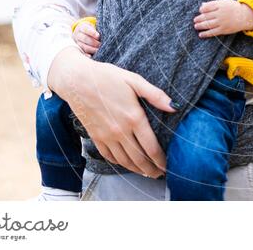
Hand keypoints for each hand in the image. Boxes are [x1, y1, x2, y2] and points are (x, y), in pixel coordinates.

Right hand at [47, 46, 174, 177]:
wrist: (77, 80)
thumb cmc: (107, 77)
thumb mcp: (134, 80)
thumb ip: (155, 95)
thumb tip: (175, 107)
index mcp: (133, 117)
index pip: (151, 147)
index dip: (160, 159)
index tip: (167, 165)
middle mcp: (120, 131)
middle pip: (139, 158)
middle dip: (151, 169)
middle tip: (160, 174)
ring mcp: (106, 136)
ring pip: (124, 160)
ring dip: (136, 169)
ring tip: (147, 173)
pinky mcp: (95, 136)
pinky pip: (109, 156)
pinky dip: (119, 163)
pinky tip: (126, 164)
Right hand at [72, 21, 100, 55]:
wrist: (82, 33)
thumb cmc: (91, 29)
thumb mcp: (93, 26)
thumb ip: (97, 29)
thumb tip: (106, 32)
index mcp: (82, 27)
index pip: (86, 29)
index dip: (92, 33)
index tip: (98, 36)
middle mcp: (78, 35)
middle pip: (85, 38)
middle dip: (94, 42)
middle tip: (101, 44)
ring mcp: (77, 42)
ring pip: (84, 46)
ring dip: (92, 49)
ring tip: (99, 50)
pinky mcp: (79, 49)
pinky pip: (82, 52)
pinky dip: (86, 55)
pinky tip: (91, 56)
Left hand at [193, 0, 252, 37]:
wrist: (245, 16)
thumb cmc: (234, 8)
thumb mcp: (225, 2)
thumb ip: (213, 3)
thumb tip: (202, 5)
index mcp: (221, 5)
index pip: (208, 7)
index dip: (202, 9)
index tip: (200, 11)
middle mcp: (220, 13)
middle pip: (206, 16)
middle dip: (199, 18)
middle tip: (195, 20)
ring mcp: (222, 22)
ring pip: (208, 24)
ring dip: (200, 26)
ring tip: (196, 26)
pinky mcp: (223, 30)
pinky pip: (212, 32)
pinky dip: (206, 34)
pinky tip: (201, 34)